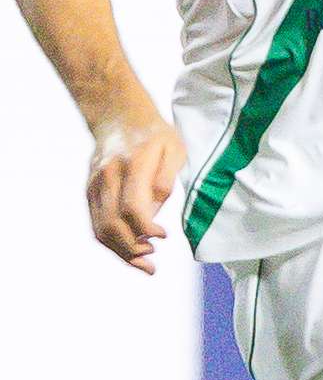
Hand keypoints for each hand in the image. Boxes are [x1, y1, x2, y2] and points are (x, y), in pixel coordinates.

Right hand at [86, 104, 179, 270]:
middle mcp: (108, 177)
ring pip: (100, 228)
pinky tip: (129, 249)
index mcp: (132, 166)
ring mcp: (95, 185)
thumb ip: (167, 178)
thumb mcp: (174, 149)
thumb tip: (157, 207)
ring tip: (143, 263)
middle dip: (131, 250)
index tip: (163, 237)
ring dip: (120, 251)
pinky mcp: (90, 191)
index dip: (146, 229)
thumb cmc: (155, 135)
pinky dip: (110, 241)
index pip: (132, 207)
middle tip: (151, 263)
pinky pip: (96, 223)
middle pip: (111, 224)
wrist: (119, 116)